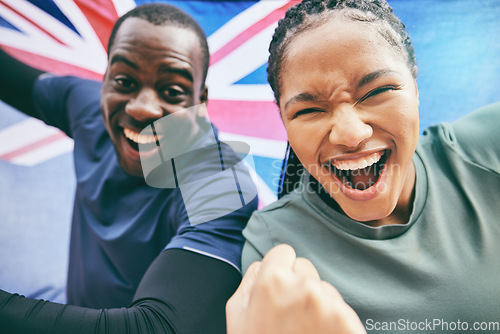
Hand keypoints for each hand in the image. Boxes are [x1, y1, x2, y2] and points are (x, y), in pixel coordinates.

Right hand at [226, 244, 365, 333]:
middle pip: (305, 268)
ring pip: (325, 288)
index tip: (280, 286)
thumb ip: (249, 281)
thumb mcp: (237, 316)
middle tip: (290, 314)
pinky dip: (334, 320)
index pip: (284, 252)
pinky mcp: (348, 322)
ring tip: (305, 330)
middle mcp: (304, 286)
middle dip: (299, 284)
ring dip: (317, 303)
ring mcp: (329, 304)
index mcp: (272, 281)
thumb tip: (262, 265)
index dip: (279, 269)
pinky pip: (341, 308)